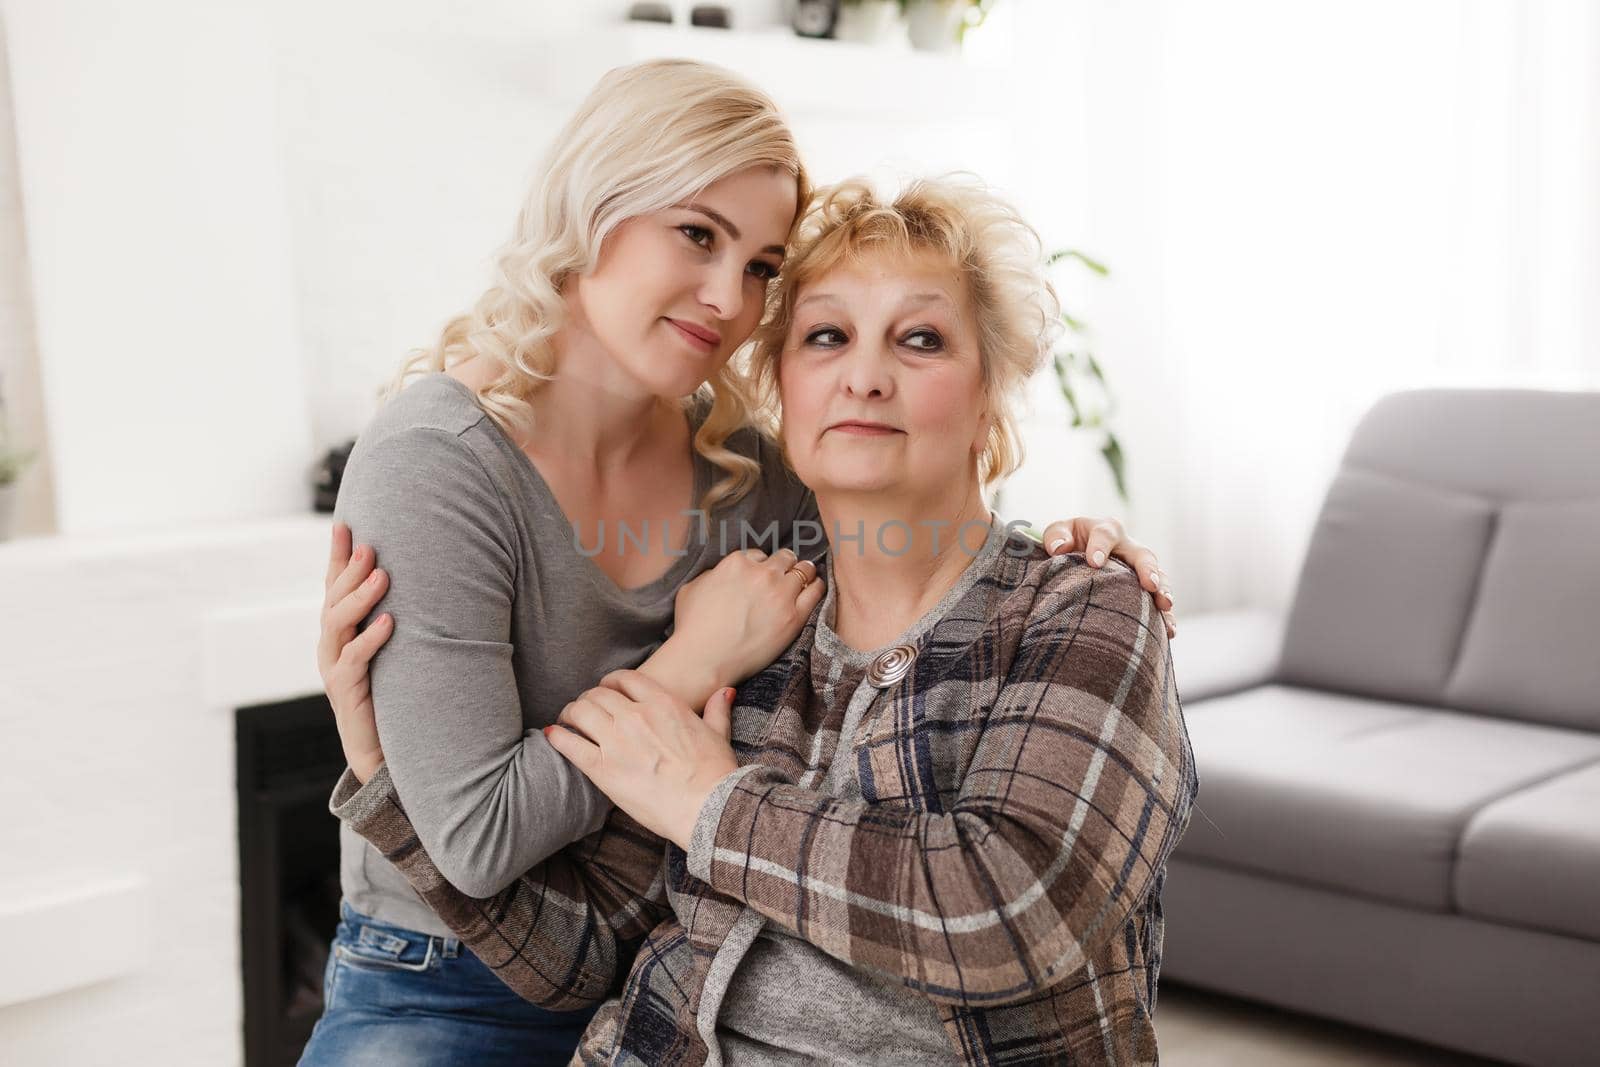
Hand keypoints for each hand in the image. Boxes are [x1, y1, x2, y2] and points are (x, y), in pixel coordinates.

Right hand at [317, 521, 393, 782]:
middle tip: (369, 546)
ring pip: (337, 623)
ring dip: (359, 597)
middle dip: (348, 570)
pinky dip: (370, 639)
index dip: (336, 556)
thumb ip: (395, 616)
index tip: (344, 523)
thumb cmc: (395, 689)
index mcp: (341, 629)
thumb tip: (427, 577)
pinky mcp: (345, 691)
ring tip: (381, 576)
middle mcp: (332, 644)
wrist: (384, 746)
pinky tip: (389, 622)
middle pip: (332, 598)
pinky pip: (353, 660)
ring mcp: (334, 667)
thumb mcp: (396, 646)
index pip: (334, 585)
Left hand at [545, 670, 739, 849]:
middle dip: (587, 698)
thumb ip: (717, 709)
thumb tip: (724, 691)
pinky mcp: (602, 768)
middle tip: (584, 709)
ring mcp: (616, 741)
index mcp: (663, 703)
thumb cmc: (715, 773)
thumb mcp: (719, 734)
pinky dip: (558, 737)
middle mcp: (636, 716)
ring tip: (567, 721)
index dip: (611, 682)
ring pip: (580, 712)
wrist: (707, 806)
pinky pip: (570, 744)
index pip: (625, 678)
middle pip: (598, 694)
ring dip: (570, 713)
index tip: (606, 691)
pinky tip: (553, 735)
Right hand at [665, 547, 825, 688]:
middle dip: (784, 565)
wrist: (703, 659)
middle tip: (784, 576)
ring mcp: (780, 593)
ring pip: (804, 570)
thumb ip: (711, 574)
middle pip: (784, 558)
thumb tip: (722, 573)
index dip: (760, 566)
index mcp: (737, 563)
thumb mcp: (691, 589)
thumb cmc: (692, 628)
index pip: (758, 555)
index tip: (762, 575)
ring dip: (803, 573)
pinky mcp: (794, 615)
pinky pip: (816, 591)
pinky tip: (815, 588)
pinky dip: (817, 587)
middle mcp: (762, 573)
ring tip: (805, 579)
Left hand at [1037, 516, 1176, 638]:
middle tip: (1149, 585)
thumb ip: (1055, 536)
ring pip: (1158, 577)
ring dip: (1163, 591)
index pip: (1105, 535)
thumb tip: (1059, 549)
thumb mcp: (1058, 533)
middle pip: (1143, 555)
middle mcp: (1128, 547)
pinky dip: (1164, 616)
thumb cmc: (1067, 542)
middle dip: (1147, 569)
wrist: (1077, 555)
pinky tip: (1169, 631)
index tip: (1094, 563)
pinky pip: (1158, 602)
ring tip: (1165, 606)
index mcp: (1106, 530)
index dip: (1100, 547)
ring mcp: (1139, 569)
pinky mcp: (1144, 589)